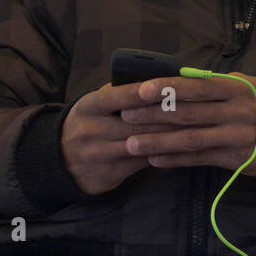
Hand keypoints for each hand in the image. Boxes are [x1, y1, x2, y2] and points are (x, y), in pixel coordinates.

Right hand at [61, 82, 200, 193]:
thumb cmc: (88, 122)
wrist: (59, 161)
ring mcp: (100, 155)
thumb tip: (155, 79)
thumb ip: (119, 93)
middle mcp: (92, 131)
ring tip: (195, 128)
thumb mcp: (94, 104)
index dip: (137, 92)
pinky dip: (163, 155)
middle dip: (167, 117)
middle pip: (135, 124)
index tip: (160, 86)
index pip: (114, 97)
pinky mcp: (109, 175)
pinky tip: (181, 148)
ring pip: (142, 145)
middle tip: (196, 109)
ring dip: (170, 137)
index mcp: (89, 107)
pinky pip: (142, 164)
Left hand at [115, 73, 255, 178]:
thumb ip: (218, 84)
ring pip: (192, 139)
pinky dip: (177, 160)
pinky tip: (156, 161)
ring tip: (132, 144)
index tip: (140, 89)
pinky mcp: (239, 159)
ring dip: (159, 142)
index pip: (196, 86)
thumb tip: (180, 78)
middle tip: (125, 116)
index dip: (167, 87)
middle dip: (154, 114)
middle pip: (189, 112)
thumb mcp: (249, 86)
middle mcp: (237, 110)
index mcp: (237, 88)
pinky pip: (201, 159)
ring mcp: (238, 136)